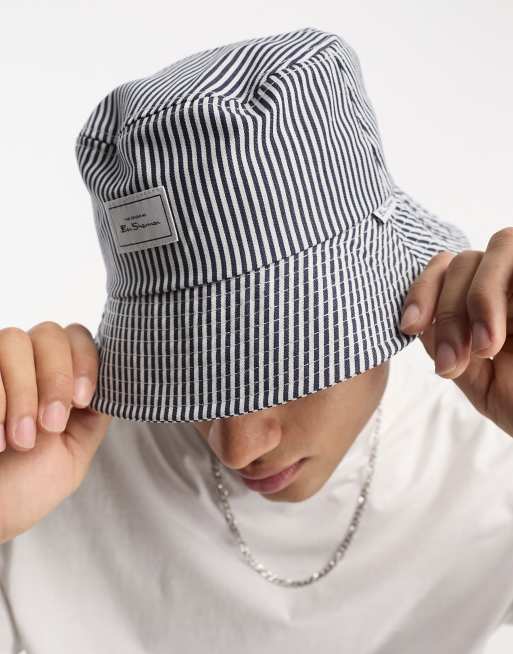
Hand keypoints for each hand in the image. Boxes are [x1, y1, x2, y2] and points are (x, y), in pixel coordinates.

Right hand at [0, 322, 111, 542]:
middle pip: (49, 333)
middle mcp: (26, 363)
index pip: (78, 337)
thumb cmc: (27, 486)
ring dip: (24, 392)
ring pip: (14, 340)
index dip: (85, 361)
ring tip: (22, 440)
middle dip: (56, 377)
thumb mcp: (75, 449)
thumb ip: (94, 410)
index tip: (82, 400)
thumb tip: (118, 377)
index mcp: (59, 378)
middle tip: (52, 424)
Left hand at [399, 228, 512, 437]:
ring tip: (486, 348)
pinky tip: (503, 338)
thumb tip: (419, 321)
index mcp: (490, 304)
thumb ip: (448, 347)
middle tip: (452, 362)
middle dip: (448, 311)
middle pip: (464, 261)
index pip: (446, 270)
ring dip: (481, 297)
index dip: (421, 292)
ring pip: (499, 247)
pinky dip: (502, 297)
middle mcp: (512, 286)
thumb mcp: (481, 382)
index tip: (409, 327)